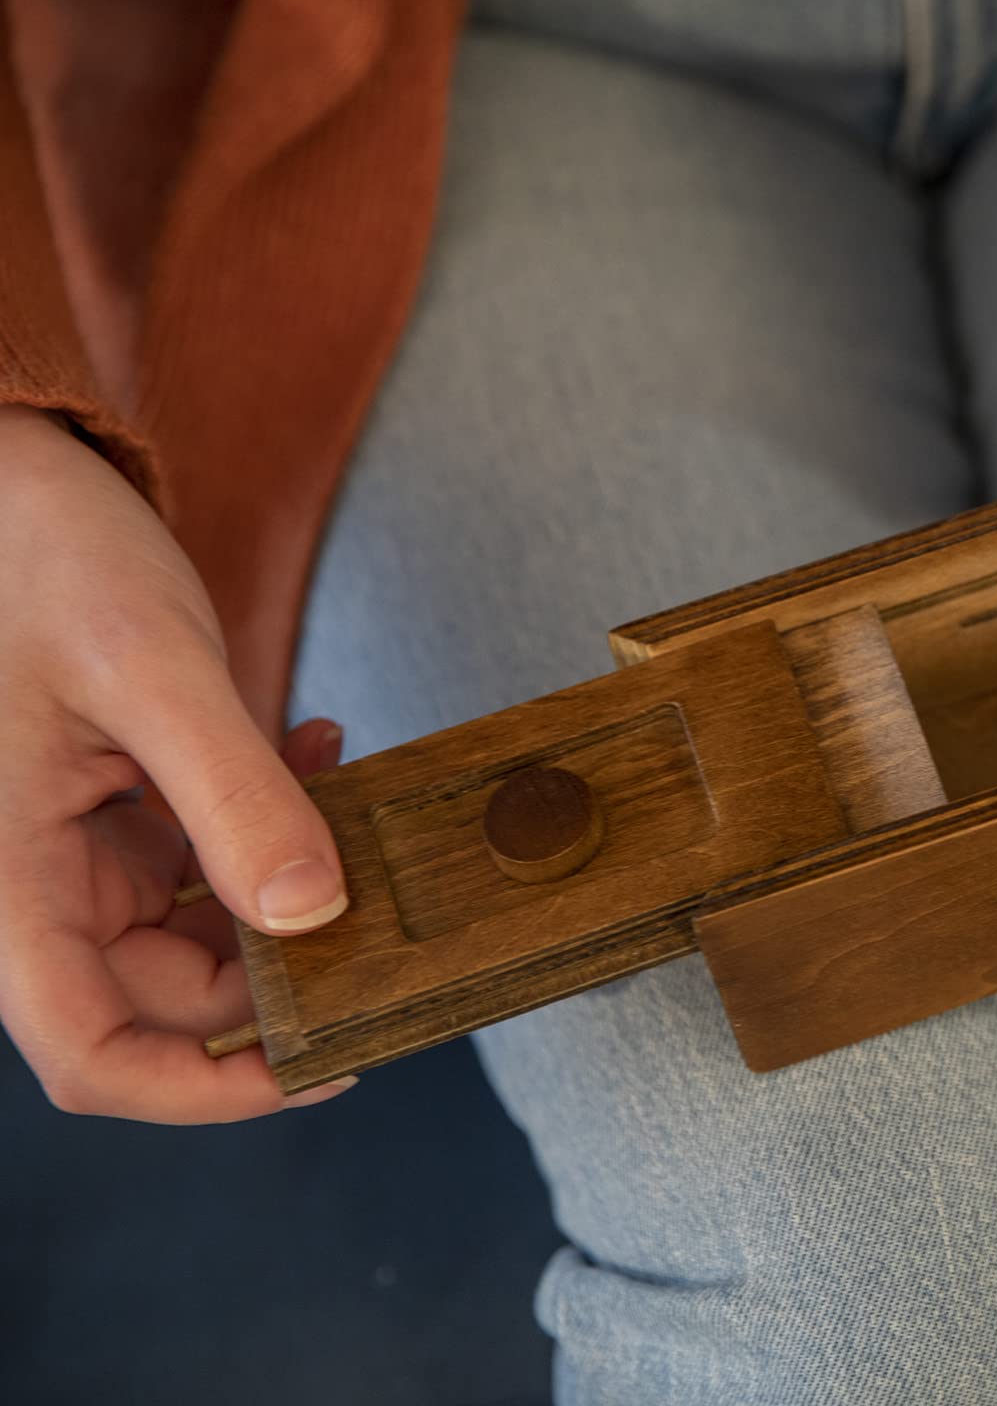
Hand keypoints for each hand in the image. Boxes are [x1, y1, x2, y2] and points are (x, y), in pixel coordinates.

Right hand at [0, 406, 351, 1121]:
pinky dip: (268, 824)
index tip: (321, 1065)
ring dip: (284, 890)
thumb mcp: (154, 673)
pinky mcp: (115, 802)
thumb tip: (311, 912)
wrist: (19, 479)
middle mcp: (37, 879)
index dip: (201, 1088)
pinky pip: (201, 854)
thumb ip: (231, 794)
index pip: (91, 1050)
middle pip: (163, 995)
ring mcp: (78, 843)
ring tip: (351, 811)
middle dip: (279, 971)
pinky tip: (319, 754)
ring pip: (195, 927)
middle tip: (386, 923)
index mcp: (9, 878)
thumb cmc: (48, 557)